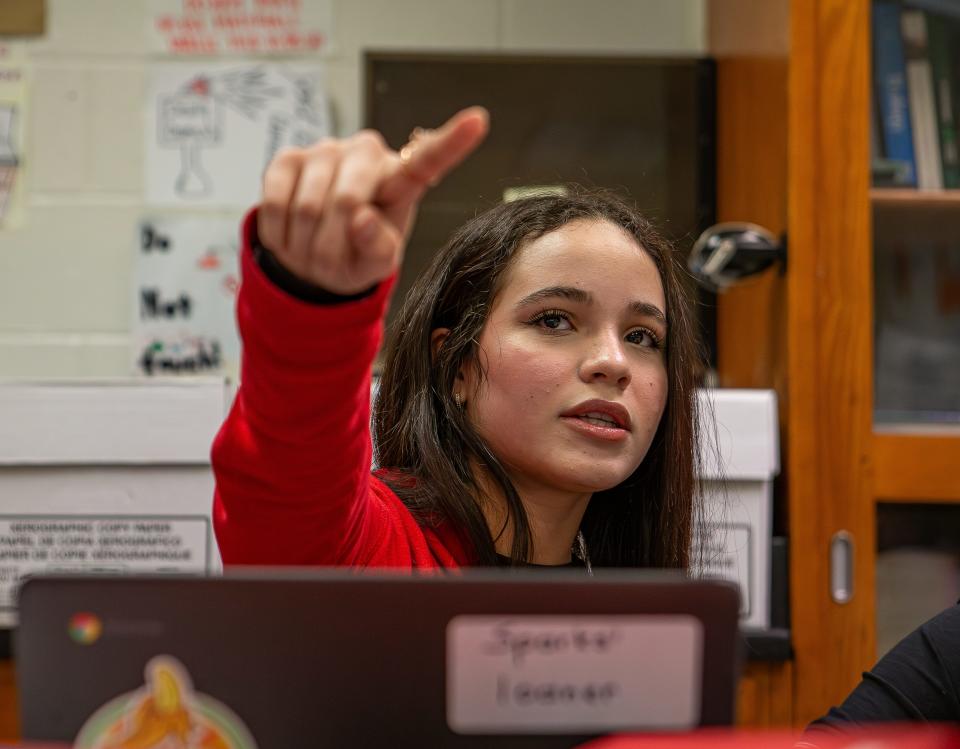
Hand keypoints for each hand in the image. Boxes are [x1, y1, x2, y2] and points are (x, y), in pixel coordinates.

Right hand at [257, 106, 489, 294]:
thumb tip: (360, 219)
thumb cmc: (356, 255)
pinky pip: (278, 202)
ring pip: (310, 207)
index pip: (428, 160)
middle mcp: (367, 153)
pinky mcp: (287, 158)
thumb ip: (378, 249)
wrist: (313, 258)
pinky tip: (292, 236)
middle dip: (333, 246)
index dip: (453, 141)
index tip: (479, 121)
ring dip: (307, 246)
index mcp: (402, 178)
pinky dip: (282, 234)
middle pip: (346, 201)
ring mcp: (325, 150)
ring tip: (314, 252)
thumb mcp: (377, 265)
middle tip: (332, 264)